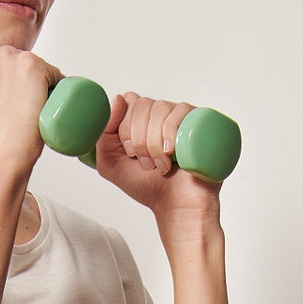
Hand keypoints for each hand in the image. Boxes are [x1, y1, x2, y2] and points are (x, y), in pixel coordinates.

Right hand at [0, 42, 56, 172]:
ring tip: (31, 108)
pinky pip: (55, 74)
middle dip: (23, 78)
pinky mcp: (33, 66)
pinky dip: (57, 87)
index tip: (8, 95)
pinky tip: (48, 102)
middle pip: (18, 59)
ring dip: (40, 83)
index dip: (7, 77)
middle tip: (20, 106)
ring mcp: (12, 57)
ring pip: (37, 66)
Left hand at [95, 92, 220, 226]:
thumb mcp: (111, 164)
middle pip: (142, 104)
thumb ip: (103, 134)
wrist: (177, 205)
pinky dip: (170, 133)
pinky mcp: (199, 120)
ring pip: (160, 108)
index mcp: (140, 119)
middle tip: (146, 164)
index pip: (128, 101)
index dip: (124, 126)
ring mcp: (180, 116)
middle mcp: (161, 114)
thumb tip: (118, 99)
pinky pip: (181, 110)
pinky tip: (172, 153)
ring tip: (161, 165)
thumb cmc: (148, 186)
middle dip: (138, 140)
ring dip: (154, 143)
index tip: (129, 153)